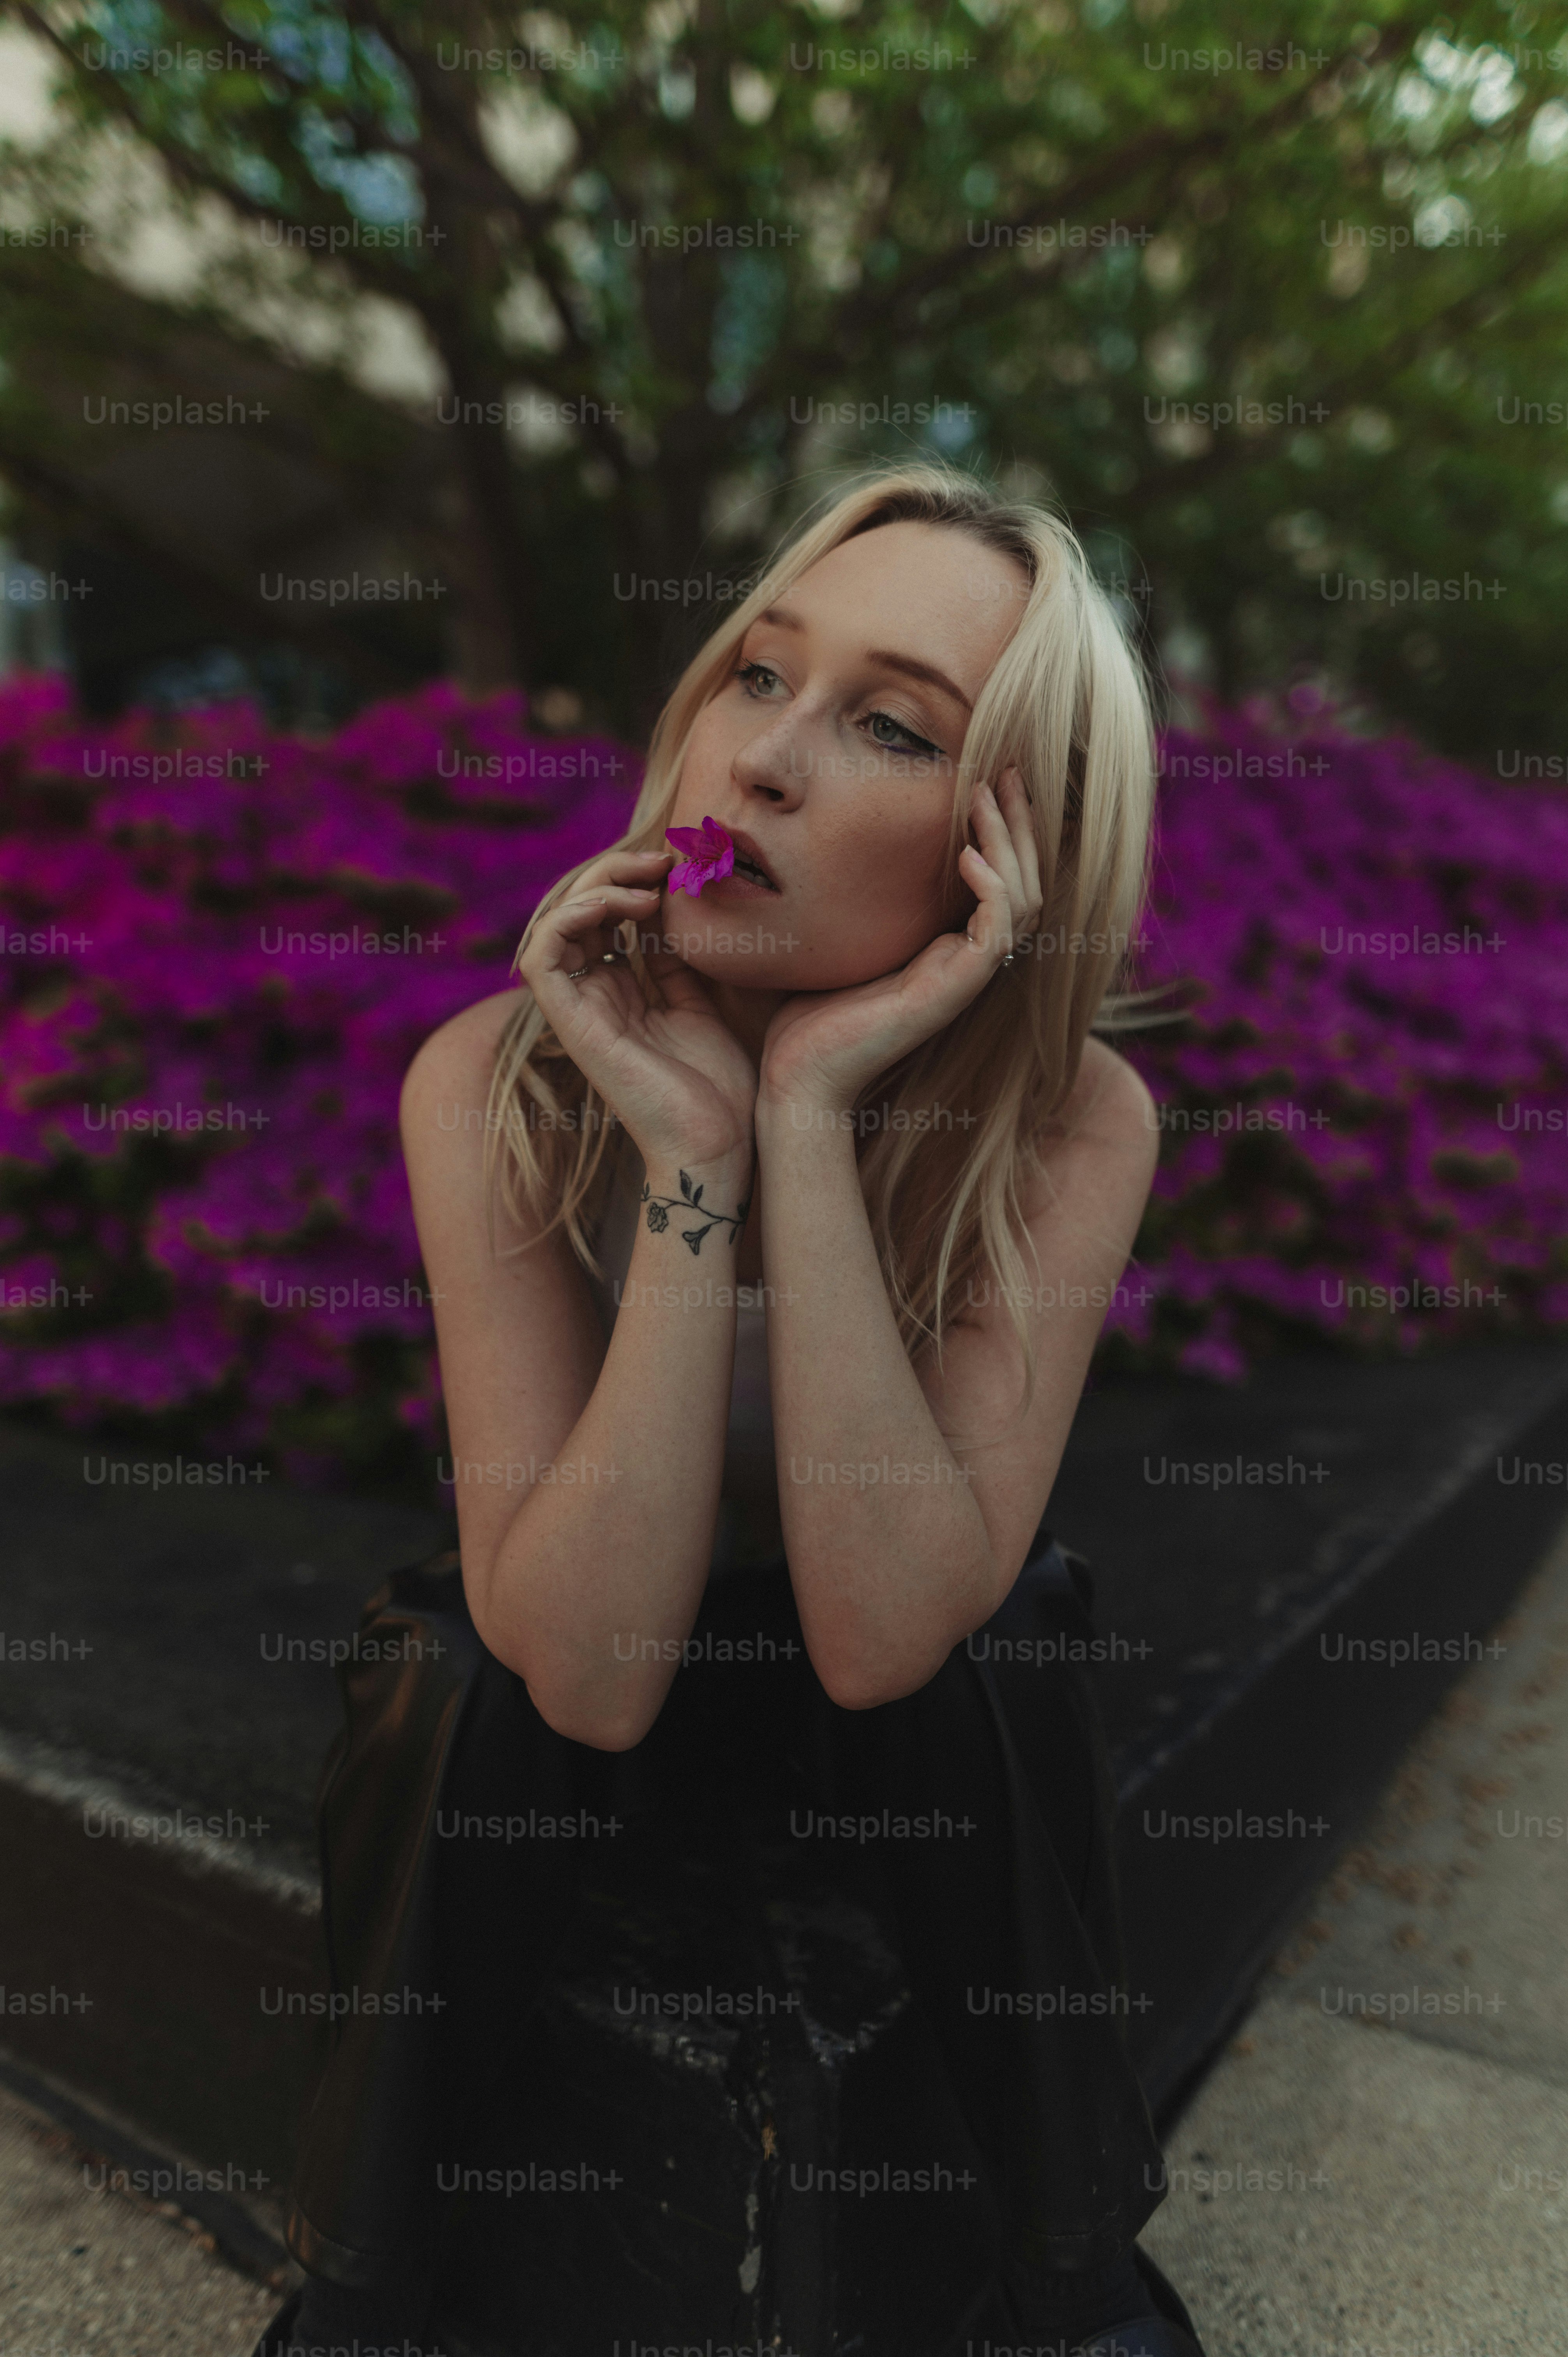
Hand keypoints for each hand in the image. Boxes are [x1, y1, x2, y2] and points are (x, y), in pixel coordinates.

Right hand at [518, 849, 758, 1167]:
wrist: (720, 1145)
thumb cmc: (720, 1089)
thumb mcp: (702, 1006)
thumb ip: (677, 962)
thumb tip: (673, 909)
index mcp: (623, 994)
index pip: (606, 917)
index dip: (634, 881)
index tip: (679, 867)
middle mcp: (595, 998)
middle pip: (579, 912)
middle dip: (615, 872)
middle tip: (663, 861)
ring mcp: (580, 1012)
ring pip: (556, 924)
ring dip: (595, 888)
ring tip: (645, 883)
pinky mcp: (573, 1026)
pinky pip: (542, 958)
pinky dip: (570, 918)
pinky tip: (617, 907)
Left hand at [758, 769, 1041, 1116]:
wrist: (799, 1075)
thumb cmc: (810, 1012)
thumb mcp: (844, 937)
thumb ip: (864, 899)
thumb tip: (842, 846)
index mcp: (949, 948)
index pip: (1003, 880)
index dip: (1004, 830)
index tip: (988, 779)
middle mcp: (968, 961)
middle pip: (1025, 881)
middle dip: (1019, 823)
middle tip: (1010, 771)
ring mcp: (966, 977)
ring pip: (1022, 899)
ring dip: (1008, 843)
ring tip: (984, 796)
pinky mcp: (954, 990)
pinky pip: (997, 932)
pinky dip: (991, 889)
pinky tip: (967, 855)